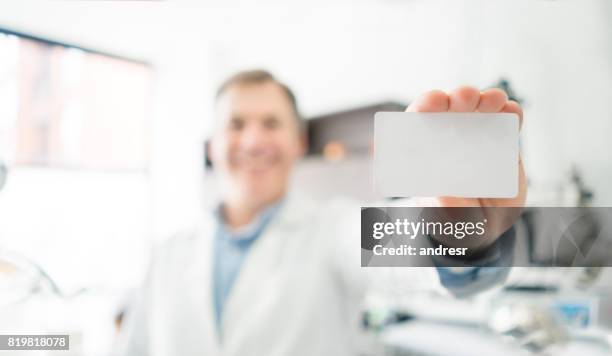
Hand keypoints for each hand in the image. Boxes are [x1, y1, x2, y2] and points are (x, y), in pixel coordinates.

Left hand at [408, 87, 525, 253]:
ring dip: (483, 99)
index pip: (415, 124)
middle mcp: (446, 140)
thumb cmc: (457, 220)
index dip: (422, 108)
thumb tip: (443, 196)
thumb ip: (445, 210)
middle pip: (446, 110)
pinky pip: (505, 121)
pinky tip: (511, 111)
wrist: (486, 226)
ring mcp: (474, 137)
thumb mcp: (449, 221)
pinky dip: (510, 112)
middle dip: (454, 99)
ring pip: (475, 109)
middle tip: (465, 98)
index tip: (432, 102)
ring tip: (492, 101)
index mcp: (424, 154)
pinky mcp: (501, 141)